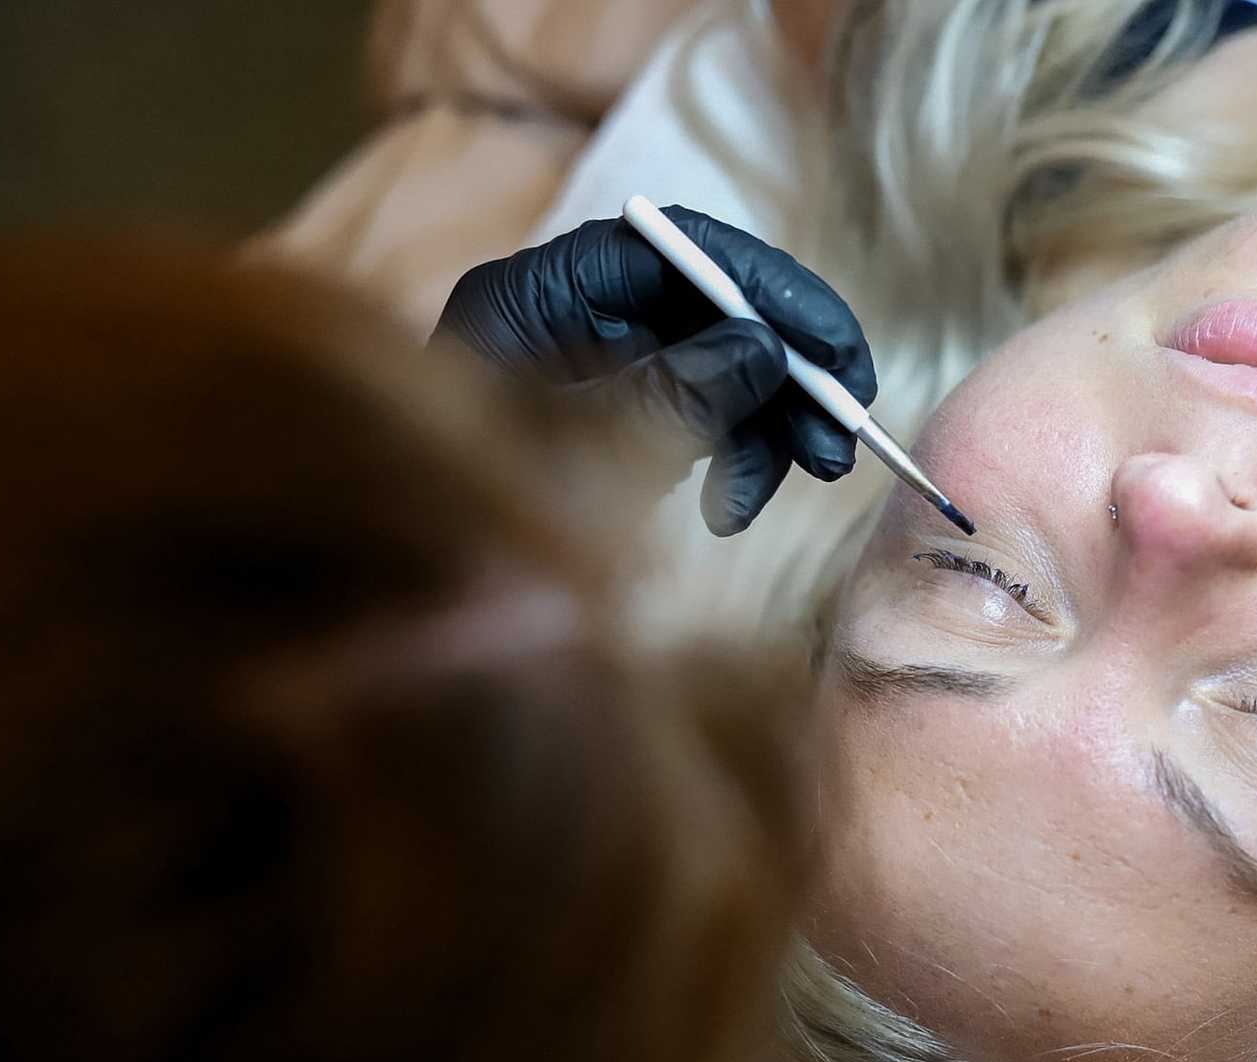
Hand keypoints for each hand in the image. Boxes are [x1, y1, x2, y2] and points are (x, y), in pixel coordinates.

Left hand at [433, 207, 876, 534]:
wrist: (421, 620)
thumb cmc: (468, 542)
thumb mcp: (580, 465)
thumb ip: (672, 396)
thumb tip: (763, 348)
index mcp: (532, 297)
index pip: (672, 246)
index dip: (764, 286)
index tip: (834, 348)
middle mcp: (564, 321)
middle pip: (704, 308)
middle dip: (780, 373)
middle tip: (836, 443)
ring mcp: (591, 375)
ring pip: (712, 370)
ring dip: (762, 431)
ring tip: (768, 496)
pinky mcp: (614, 428)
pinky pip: (696, 420)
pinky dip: (728, 459)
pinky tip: (724, 512)